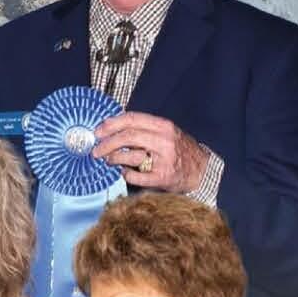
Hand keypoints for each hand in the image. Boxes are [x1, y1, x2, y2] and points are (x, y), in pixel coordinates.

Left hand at [92, 110, 211, 192]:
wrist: (201, 170)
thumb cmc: (179, 151)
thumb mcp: (165, 133)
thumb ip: (142, 129)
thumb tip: (112, 127)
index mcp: (163, 126)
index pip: (132, 119)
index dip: (111, 124)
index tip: (98, 131)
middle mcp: (164, 140)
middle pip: (128, 137)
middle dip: (107, 144)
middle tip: (96, 151)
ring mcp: (163, 160)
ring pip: (130, 156)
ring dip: (114, 158)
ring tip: (109, 161)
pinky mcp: (162, 177)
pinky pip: (135, 176)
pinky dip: (126, 174)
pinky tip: (125, 172)